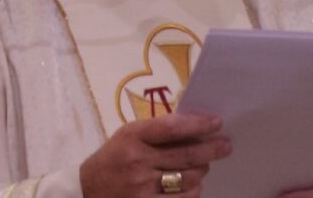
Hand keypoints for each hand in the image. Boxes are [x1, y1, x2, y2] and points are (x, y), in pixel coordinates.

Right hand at [80, 112, 231, 196]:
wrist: (87, 191)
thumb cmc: (113, 158)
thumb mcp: (128, 136)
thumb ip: (157, 131)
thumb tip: (195, 128)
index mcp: (132, 136)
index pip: (173, 127)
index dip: (198, 124)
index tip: (217, 122)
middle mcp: (138, 161)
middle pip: (186, 155)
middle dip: (211, 149)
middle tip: (225, 146)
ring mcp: (142, 188)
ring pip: (188, 179)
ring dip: (202, 171)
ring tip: (204, 166)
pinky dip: (193, 192)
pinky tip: (194, 185)